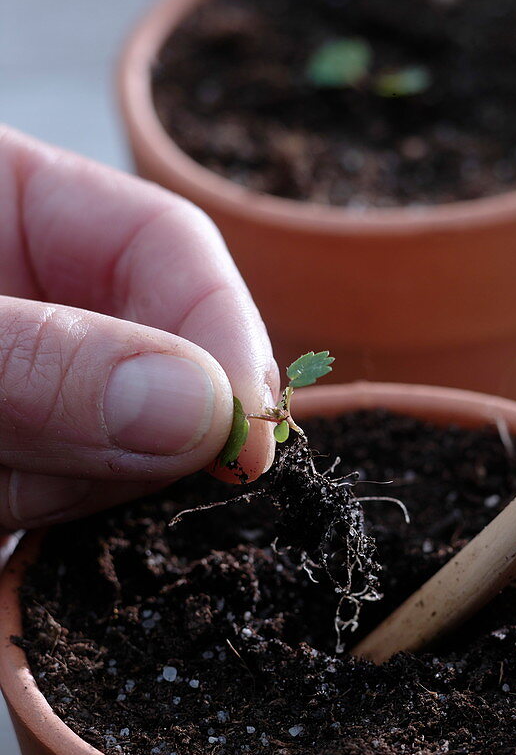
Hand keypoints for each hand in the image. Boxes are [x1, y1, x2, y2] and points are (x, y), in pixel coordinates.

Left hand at [0, 126, 278, 537]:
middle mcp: (36, 305)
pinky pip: (74, 519)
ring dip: (76, 497)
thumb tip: (207, 410)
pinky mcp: (14, 480)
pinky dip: (55, 545)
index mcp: (8, 209)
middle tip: (92, 487)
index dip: (224, 330)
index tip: (251, 435)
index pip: (166, 244)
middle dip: (149, 436)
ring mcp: (29, 398)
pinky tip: (0, 542)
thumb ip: (43, 362)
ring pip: (123, 457)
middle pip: (162, 359)